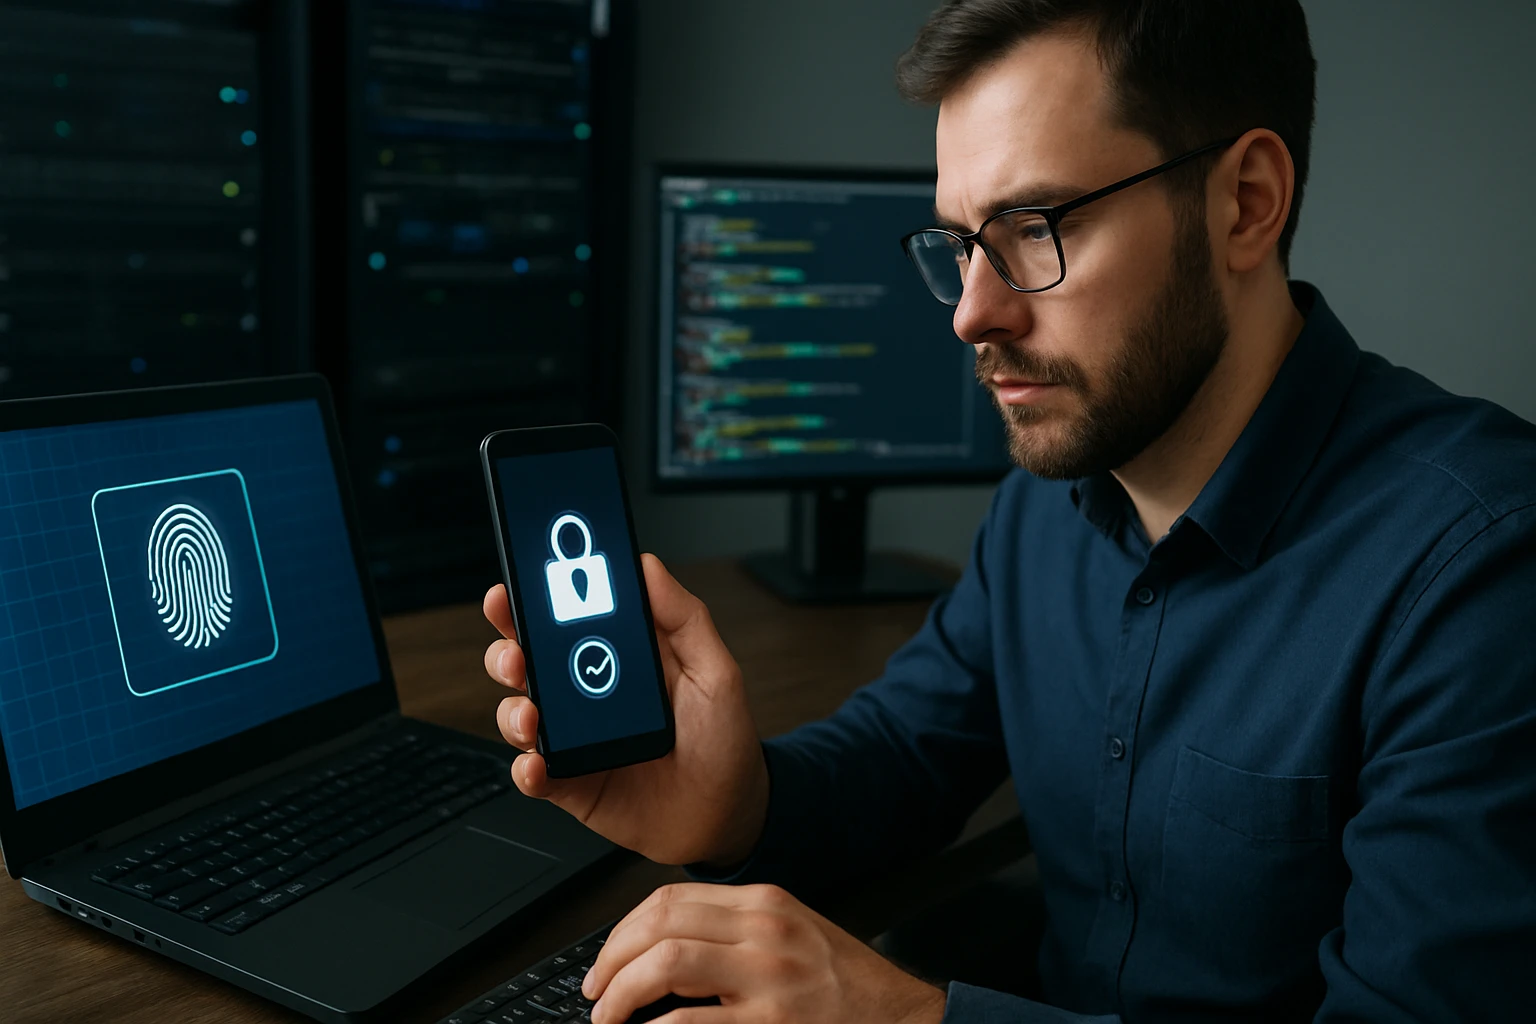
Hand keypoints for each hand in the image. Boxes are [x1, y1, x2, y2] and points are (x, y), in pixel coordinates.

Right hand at [484, 554, 769, 866]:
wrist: (729, 814)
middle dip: (508, 649)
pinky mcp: (571, 783)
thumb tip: (647, 566)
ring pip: (519, 714)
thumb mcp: (716, 671)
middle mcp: (587, 694)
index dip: (537, 597)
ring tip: (532, 715)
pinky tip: (538, 764)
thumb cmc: (724, 740)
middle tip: (516, 652)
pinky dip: (526, 769)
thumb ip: (684, 618)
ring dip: (513, 710)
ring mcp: (575, 739)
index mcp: (619, 657)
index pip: (566, 617)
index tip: (521, 582)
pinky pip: (532, 774)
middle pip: (527, 661)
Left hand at [582, 882, 946, 1023]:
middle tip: (596, 991)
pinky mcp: (773, 1023)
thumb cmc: (847, 985)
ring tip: (609, 1017)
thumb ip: (735, 929)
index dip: (623, 929)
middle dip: (611, 959)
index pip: (671, 899)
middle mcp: (765, 931)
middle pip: (660, 924)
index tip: (607, 959)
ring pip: (667, 964)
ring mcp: (770, 978)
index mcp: (766, 903)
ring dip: (622, 993)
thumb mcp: (792, 934)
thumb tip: (662, 944)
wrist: (902, 1019)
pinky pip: (691, 1023)